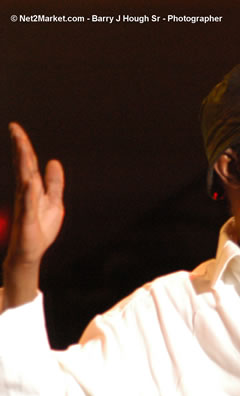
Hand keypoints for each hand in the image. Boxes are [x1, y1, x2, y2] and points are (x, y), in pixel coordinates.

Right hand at [2, 122, 64, 309]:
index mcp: (32, 188)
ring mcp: (24, 206)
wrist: (32, 252)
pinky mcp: (27, 220)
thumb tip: (54, 161)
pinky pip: (27, 204)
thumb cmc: (41, 227)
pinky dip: (29, 192)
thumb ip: (54, 183)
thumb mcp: (54, 201)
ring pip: (23, 180)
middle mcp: (25, 194)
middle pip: (23, 167)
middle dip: (20, 148)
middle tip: (14, 128)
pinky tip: (29, 181)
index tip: (15, 128)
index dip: (23, 146)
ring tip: (21, 146)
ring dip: (23, 163)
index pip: (27, 163)